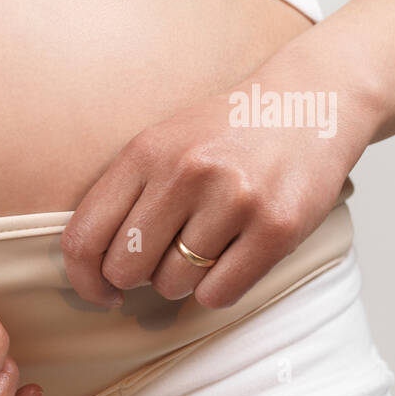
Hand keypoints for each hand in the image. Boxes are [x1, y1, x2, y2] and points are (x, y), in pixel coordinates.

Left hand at [61, 87, 365, 308]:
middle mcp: (186, 173)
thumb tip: (91, 273)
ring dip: (183, 280)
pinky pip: (219, 294)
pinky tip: (232, 257)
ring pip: (173, 285)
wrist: (311, 101)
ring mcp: (234, 199)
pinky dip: (219, 289)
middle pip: (126, 269)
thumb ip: (122, 199)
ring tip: (206, 245)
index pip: (83, 239)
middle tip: (163, 259)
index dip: (84, 280)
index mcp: (145, 153)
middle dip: (138, 278)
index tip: (101, 291)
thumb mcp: (160, 146)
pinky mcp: (278, 226)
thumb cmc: (224, 135)